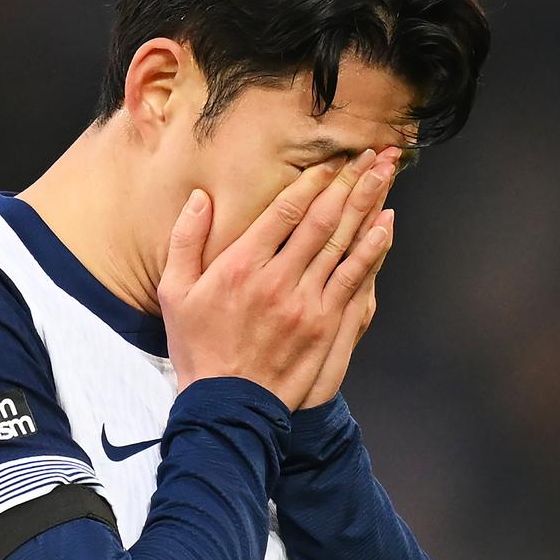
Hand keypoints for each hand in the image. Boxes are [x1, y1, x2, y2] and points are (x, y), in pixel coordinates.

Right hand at [158, 150, 393, 410]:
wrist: (227, 405)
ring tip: (384, 175)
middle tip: (370, 154)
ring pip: (343, 243)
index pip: (285, 211)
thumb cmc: (198, 347)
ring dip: (366, 205)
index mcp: (240, 265)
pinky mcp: (324, 325)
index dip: (312, 181)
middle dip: (349, 181)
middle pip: (322, 219)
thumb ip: (186, 240)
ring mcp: (305, 302)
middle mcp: (277, 279)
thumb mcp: (175, 292)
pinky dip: (372, 249)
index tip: (330, 161)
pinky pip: (353, 278)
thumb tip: (201, 198)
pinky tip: (385, 225)